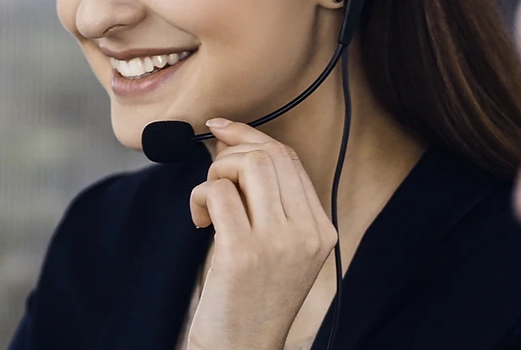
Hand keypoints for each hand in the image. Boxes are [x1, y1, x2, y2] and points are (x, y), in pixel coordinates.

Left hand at [184, 118, 338, 348]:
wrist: (241, 348)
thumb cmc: (249, 299)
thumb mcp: (274, 250)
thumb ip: (266, 202)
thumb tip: (231, 141)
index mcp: (321, 231)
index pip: (291, 160)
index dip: (252, 137)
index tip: (223, 131)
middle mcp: (307, 234)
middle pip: (271, 155)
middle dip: (231, 152)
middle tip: (212, 178)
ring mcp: (278, 243)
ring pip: (248, 165)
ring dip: (215, 174)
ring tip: (208, 206)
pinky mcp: (243, 252)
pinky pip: (219, 193)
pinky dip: (200, 197)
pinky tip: (200, 221)